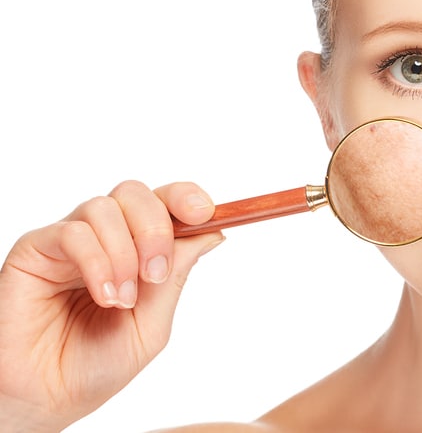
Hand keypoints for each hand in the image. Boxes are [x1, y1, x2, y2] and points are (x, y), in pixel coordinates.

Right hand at [0, 181, 223, 431]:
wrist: (48, 398)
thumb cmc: (97, 365)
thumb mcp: (151, 323)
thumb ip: (176, 276)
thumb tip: (214, 233)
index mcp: (136, 250)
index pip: (163, 203)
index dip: (186, 198)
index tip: (206, 213)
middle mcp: (103, 238)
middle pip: (135, 194)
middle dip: (156, 227)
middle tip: (156, 274)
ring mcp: (69, 241)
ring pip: (104, 208)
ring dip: (124, 254)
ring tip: (121, 301)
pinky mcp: (35, 250)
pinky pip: (73, 233)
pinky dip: (96, 262)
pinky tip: (102, 297)